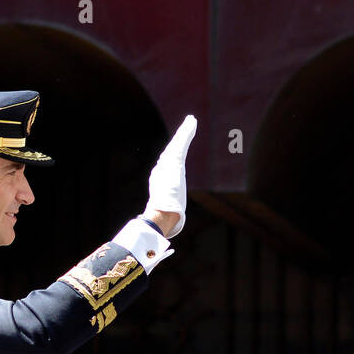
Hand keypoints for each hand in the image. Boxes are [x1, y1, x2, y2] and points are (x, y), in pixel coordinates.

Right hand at [146, 115, 196, 236]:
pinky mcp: (176, 159)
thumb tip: (168, 231)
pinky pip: (182, 142)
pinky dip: (187, 131)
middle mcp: (163, 167)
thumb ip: (167, 216)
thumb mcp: (165, 215)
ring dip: (185, 132)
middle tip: (187, 128)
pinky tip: (192, 122)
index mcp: (161, 178)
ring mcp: (169, 162)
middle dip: (180, 139)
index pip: (167, 164)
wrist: (163, 210)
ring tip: (192, 122)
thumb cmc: (163, 216)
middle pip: (173, 150)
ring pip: (178, 143)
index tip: (173, 151)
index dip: (170, 157)